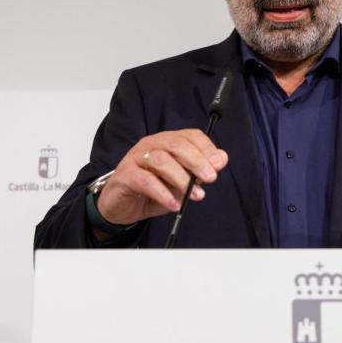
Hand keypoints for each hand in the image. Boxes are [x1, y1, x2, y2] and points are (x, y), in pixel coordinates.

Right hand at [96, 129, 228, 225]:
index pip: (190, 136)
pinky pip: (145, 180)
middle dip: (197, 161)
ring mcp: (136, 158)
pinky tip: (174, 204)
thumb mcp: (180, 182)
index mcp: (167, 142)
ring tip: (195, 195)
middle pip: (177, 145)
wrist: (121, 206)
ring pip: (161, 160)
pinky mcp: (125, 174)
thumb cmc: (152, 191)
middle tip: (210, 177)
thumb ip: (198, 171)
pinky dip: (163, 193)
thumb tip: (220, 160)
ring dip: (182, 179)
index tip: (219, 164)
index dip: (206, 148)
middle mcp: (152, 145)